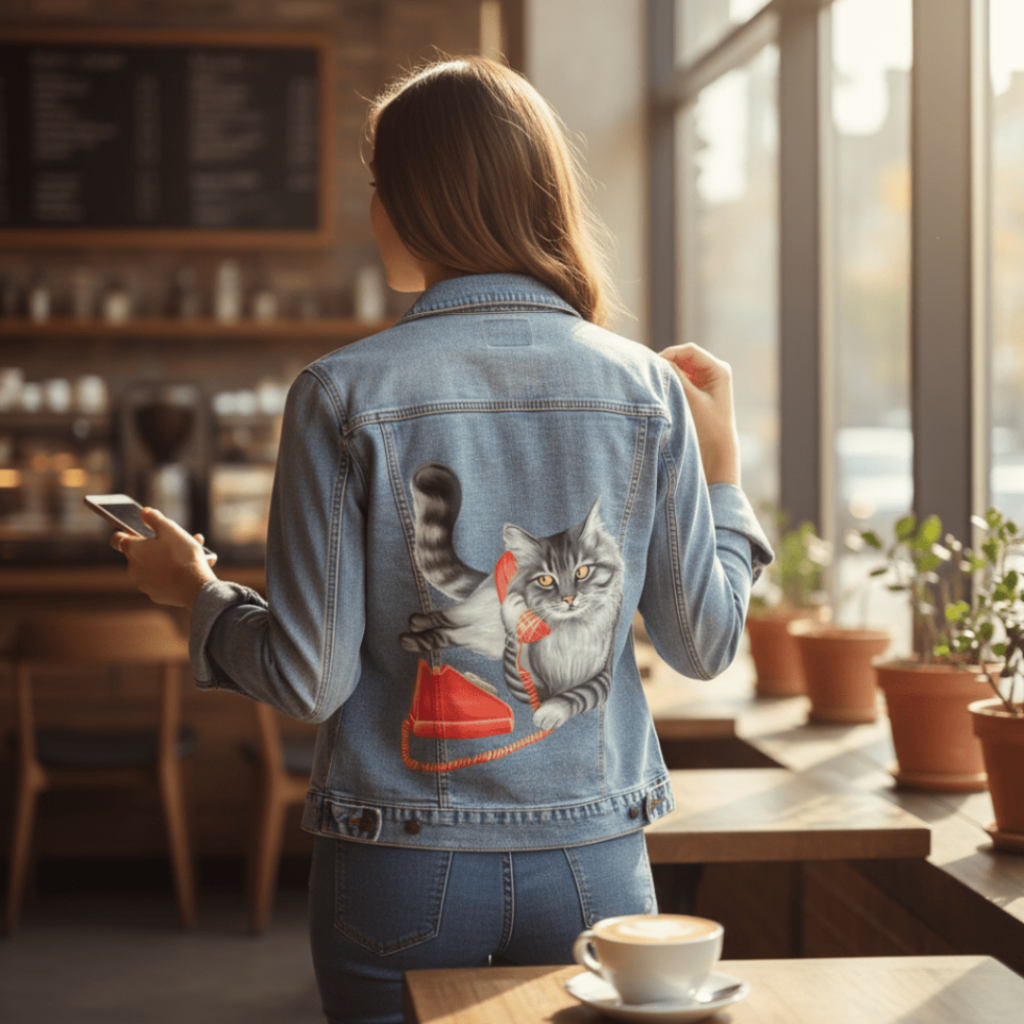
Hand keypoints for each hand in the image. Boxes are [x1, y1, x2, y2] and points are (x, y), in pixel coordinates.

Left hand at [111, 507, 217, 611]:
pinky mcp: (154, 594)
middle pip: (139, 553)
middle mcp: (132, 567)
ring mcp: (143, 583)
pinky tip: (186, 570)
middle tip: (174, 542)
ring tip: (188, 555)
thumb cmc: (182, 555)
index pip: (116, 538)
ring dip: (165, 560)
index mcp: (132, 549)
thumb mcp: (170, 529)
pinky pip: (160, 581)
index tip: (137, 531)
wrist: (195, 586)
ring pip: (152, 567)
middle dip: (155, 547)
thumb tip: (144, 512)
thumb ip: (154, 518)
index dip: (124, 532)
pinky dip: (169, 575)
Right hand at [660, 343, 740, 485]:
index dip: (670, 353)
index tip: (653, 364)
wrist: (717, 448)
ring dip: (668, 371)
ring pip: (681, 365)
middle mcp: (714, 369)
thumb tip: (659, 361)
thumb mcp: (690, 399)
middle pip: (684, 356)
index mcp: (719, 369)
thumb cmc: (708, 426)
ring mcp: (706, 377)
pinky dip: (671, 379)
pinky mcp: (698, 386)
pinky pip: (681, 376)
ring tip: (655, 381)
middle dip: (667, 362)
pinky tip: (661, 387)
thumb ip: (676, 378)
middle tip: (651, 373)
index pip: (690, 351)